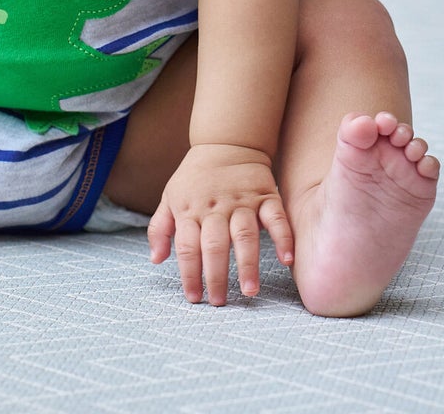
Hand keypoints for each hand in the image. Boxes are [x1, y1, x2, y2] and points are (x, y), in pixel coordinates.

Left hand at [148, 143, 294, 304]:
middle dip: (216, 275)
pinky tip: (287, 260)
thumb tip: (155, 259)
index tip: (194, 298)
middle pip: (214, 245)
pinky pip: (276, 218)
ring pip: (244, 235)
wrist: (227, 141)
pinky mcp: (266, 196)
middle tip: (220, 302)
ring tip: (250, 291)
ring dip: (247, 264)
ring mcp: (242, 202)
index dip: (189, 273)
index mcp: (190, 209)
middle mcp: (215, 208)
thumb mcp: (169, 196)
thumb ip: (160, 228)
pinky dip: (283, 238)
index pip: (187, 247)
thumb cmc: (195, 177)